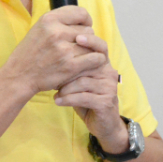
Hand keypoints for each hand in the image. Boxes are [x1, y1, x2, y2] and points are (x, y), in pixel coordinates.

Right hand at [2, 6, 104, 94]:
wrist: (20, 76)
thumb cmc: (30, 52)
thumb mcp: (39, 28)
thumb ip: (59, 21)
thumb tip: (83, 18)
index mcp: (49, 19)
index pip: (80, 13)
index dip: (86, 20)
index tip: (84, 26)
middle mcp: (56, 32)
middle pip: (88, 29)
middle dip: (86, 37)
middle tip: (78, 45)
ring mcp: (64, 49)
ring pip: (92, 44)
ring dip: (90, 50)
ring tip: (83, 55)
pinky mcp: (70, 66)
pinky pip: (95, 58)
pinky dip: (97, 60)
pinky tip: (91, 63)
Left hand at [53, 34, 127, 152]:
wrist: (103, 124)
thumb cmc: (87, 98)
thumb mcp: (80, 80)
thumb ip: (74, 67)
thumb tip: (54, 52)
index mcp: (104, 64)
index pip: (100, 47)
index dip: (90, 41)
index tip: (76, 38)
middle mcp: (109, 73)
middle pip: (87, 64)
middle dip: (67, 71)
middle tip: (52, 77)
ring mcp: (109, 87)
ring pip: (82, 82)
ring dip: (65, 88)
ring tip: (54, 92)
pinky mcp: (106, 102)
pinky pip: (83, 96)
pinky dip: (68, 99)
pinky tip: (58, 101)